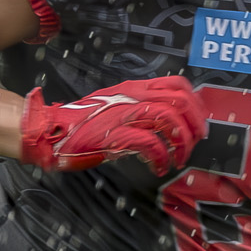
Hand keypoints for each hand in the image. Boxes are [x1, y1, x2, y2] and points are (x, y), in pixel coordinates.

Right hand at [20, 75, 206, 174]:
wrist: (50, 130)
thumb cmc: (85, 123)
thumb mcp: (118, 106)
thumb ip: (143, 108)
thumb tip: (174, 120)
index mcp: (135, 89)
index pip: (178, 84)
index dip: (196, 103)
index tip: (200, 122)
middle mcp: (132, 97)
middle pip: (180, 101)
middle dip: (195, 124)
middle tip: (195, 142)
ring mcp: (122, 115)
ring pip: (169, 120)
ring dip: (181, 143)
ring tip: (179, 158)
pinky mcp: (113, 135)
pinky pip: (150, 144)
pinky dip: (161, 158)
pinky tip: (159, 167)